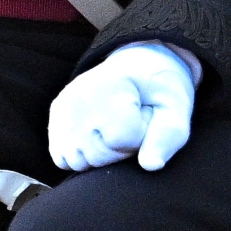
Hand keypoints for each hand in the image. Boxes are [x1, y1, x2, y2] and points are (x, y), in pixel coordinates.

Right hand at [47, 41, 199, 172]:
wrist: (138, 64)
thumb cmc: (158, 89)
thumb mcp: (176, 108)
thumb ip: (168, 137)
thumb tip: (150, 166)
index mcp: (109, 87)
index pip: (123, 141)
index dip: (141, 138)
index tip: (145, 118)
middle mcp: (77, 96)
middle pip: (98, 156)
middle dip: (121, 150)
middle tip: (132, 125)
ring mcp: (62, 106)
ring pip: (78, 161)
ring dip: (100, 155)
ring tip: (114, 131)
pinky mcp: (55, 116)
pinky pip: (63, 158)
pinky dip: (81, 155)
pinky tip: (97, 137)